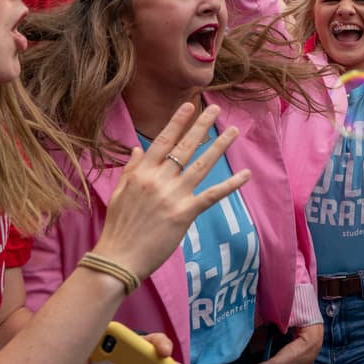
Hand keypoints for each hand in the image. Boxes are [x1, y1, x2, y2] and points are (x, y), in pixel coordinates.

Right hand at [94, 103, 249, 279]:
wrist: (118, 258)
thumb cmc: (117, 228)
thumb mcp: (118, 194)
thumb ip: (130, 170)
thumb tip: (137, 149)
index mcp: (141, 174)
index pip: (162, 141)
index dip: (177, 122)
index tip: (189, 105)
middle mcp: (159, 180)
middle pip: (185, 147)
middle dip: (201, 125)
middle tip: (215, 108)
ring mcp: (173, 196)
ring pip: (202, 165)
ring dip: (220, 146)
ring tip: (233, 131)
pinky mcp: (185, 213)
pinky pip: (213, 195)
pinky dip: (231, 184)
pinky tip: (245, 174)